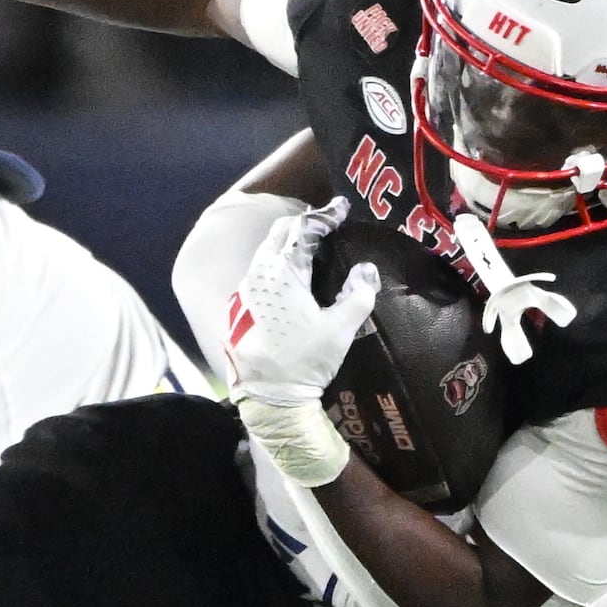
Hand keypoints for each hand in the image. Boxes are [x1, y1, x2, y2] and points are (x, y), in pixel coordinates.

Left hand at [224, 199, 370, 408]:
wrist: (267, 398)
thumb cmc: (304, 361)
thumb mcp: (340, 329)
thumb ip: (358, 295)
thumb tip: (366, 270)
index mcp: (282, 273)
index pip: (304, 229)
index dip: (325, 215)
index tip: (342, 208)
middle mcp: (258, 275)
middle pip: (279, 235)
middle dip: (303, 224)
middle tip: (326, 223)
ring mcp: (244, 292)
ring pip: (265, 254)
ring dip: (287, 245)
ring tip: (310, 247)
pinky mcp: (239, 310)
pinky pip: (259, 275)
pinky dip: (276, 266)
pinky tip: (290, 278)